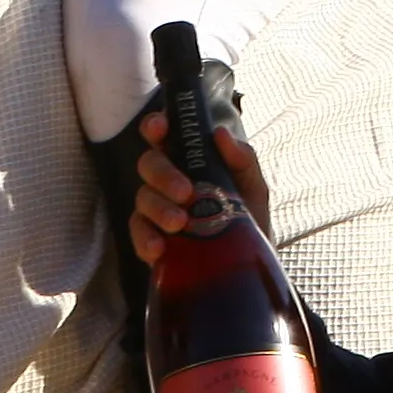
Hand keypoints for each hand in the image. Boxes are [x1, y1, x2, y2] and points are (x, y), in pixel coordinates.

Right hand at [128, 112, 272, 264]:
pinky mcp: (150, 240)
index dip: (156, 126)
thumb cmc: (248, 219)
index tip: (160, 128)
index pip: (164, 136)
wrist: (249, 267)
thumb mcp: (254, 189)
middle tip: (185, 193)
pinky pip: (137, 233)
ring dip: (158, 208)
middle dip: (163, 174)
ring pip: (143, 197)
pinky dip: (145, 238)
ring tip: (180, 224)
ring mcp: (156, 210)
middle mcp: (167, 181)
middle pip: (149, 164)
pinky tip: (159, 248)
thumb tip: (220, 134)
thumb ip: (242, 160)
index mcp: (189, 161)